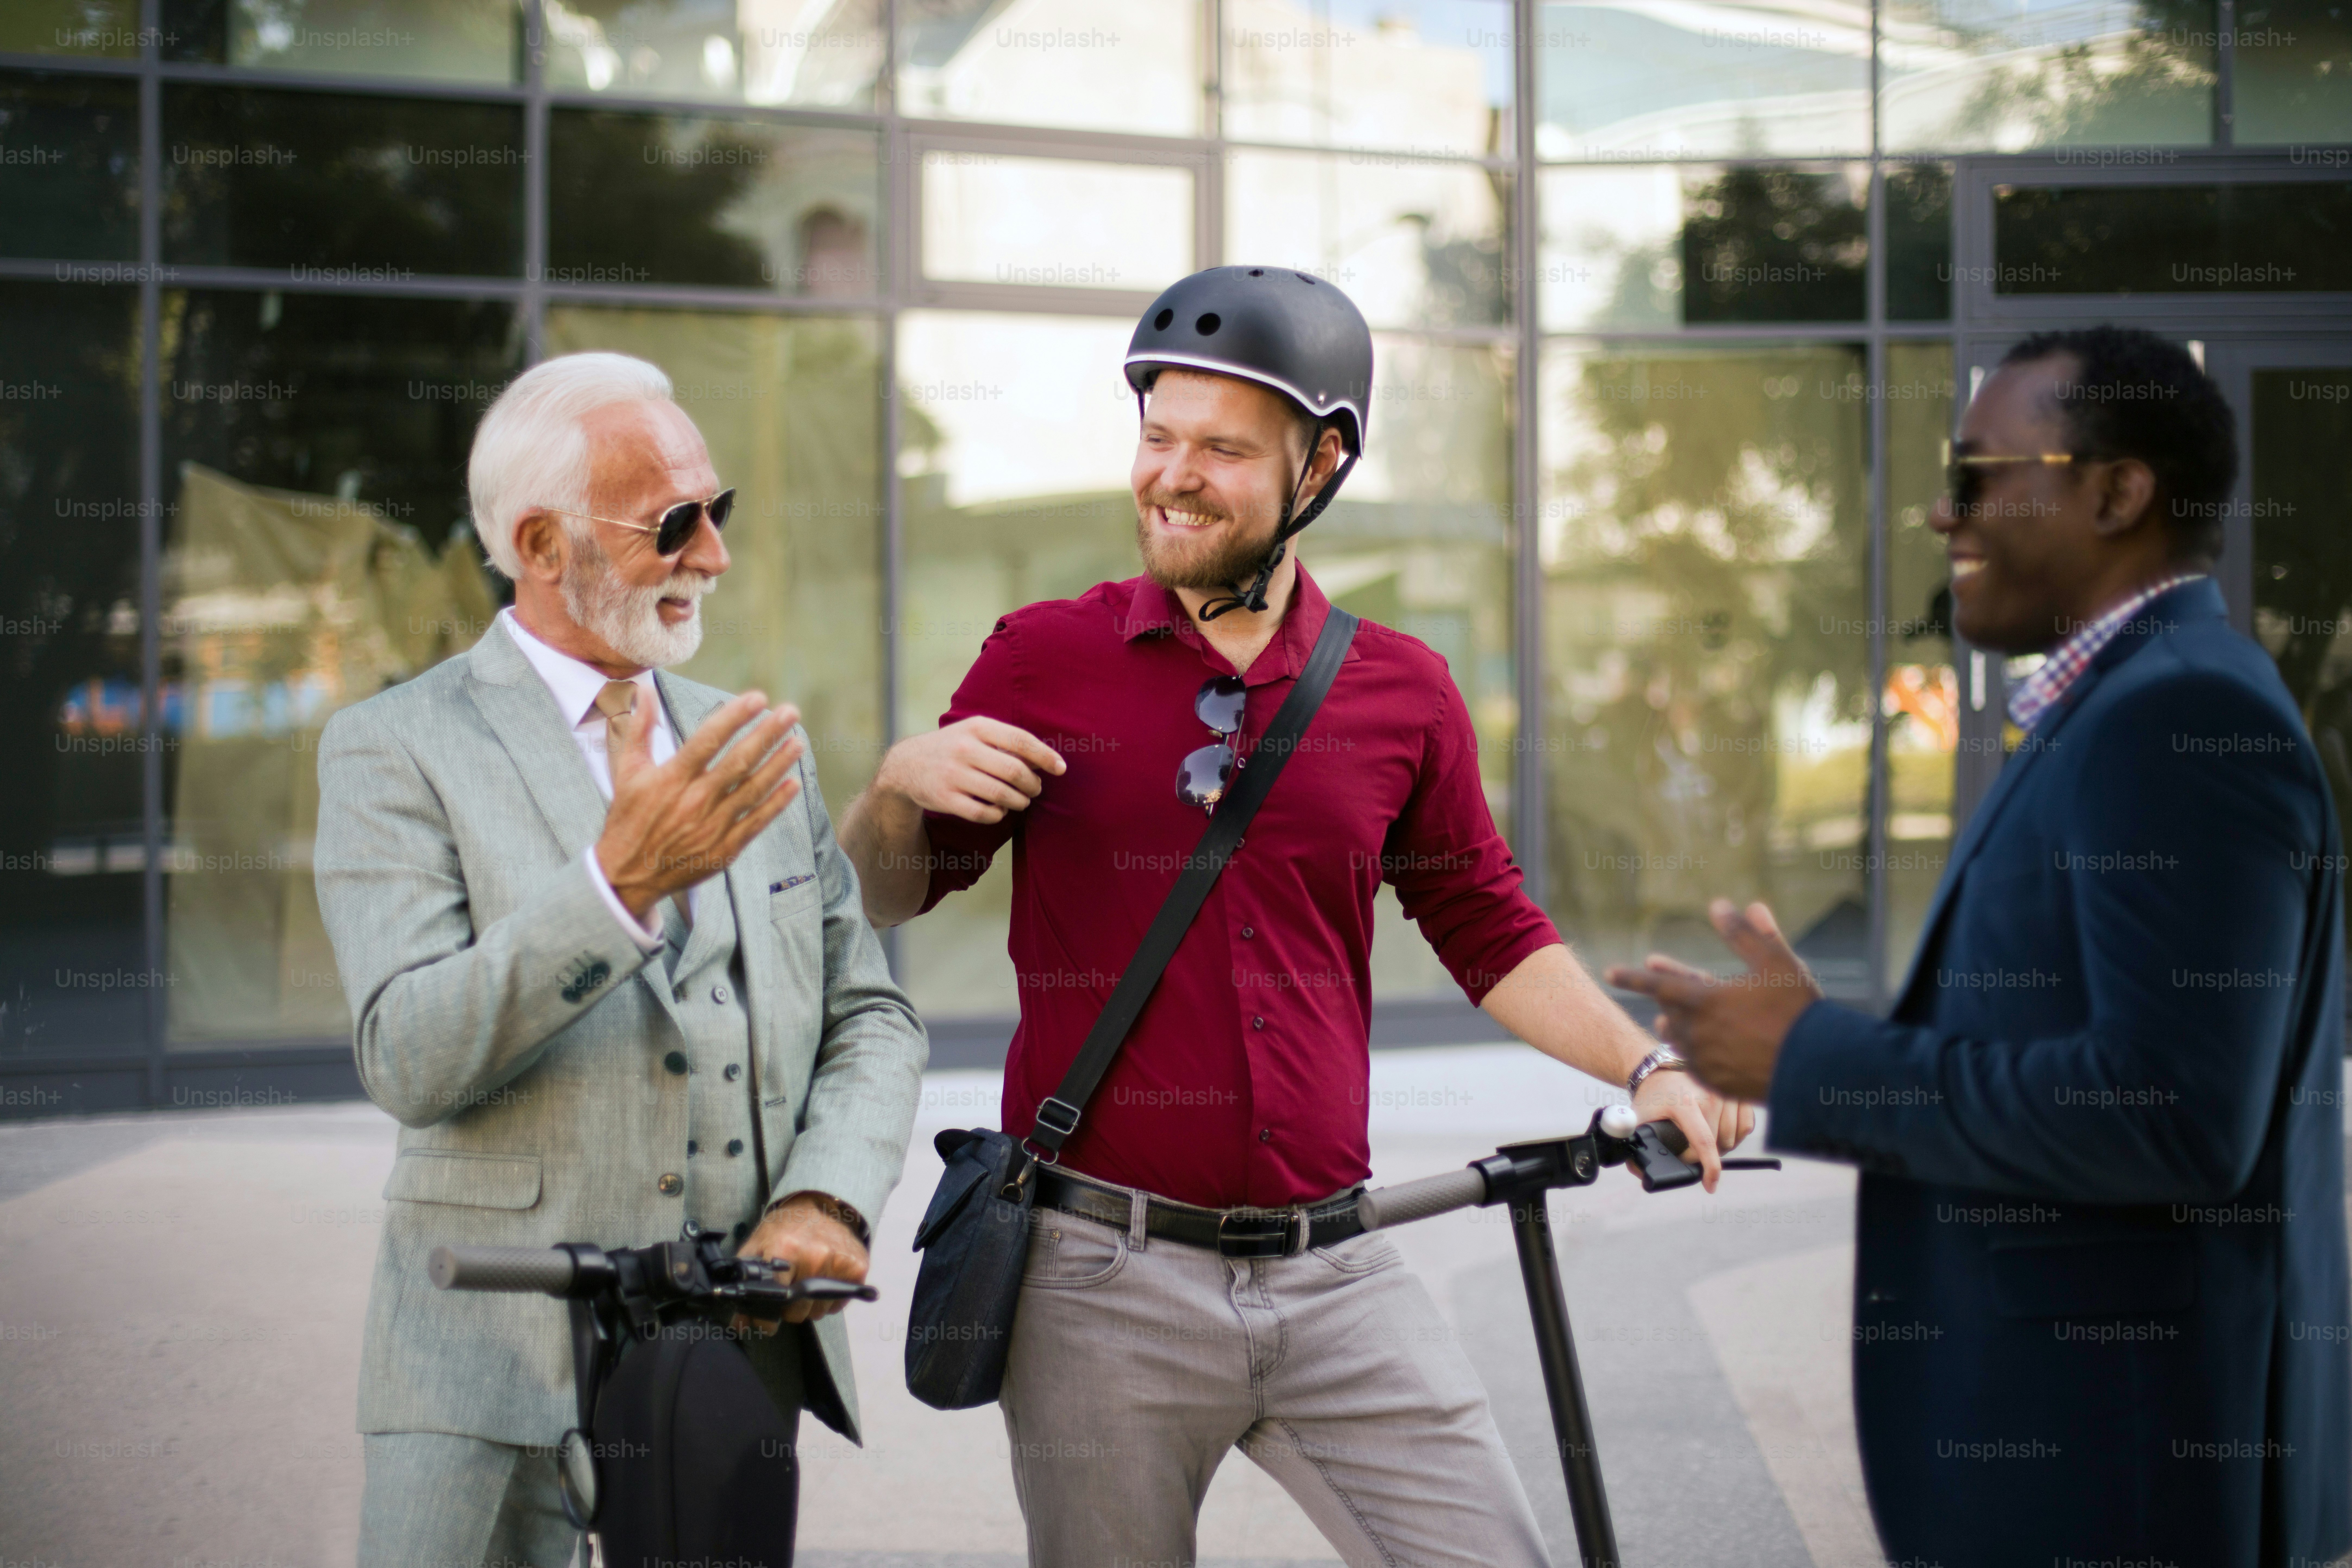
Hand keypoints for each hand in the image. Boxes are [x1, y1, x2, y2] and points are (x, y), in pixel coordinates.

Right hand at [596, 690, 803, 921]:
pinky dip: (776, 804)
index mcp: (671, 778)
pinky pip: (756, 822)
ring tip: (798, 742)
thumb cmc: (628, 818)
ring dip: (779, 765)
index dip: (735, 717)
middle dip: (767, 734)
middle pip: (738, 762)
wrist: (628, 875)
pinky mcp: (724, 849)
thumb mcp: (626, 771)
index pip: (708, 740)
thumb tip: (645, 690)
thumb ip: (639, 728)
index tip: (758, 698)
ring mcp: (712, 826)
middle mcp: (695, 801)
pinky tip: (794, 784)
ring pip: (753, 790)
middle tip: (791, 712)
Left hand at [735, 1192, 868, 1327]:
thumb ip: (744, 1283)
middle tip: (789, 1290)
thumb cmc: (787, 1226)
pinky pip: (840, 1303)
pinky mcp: (857, 1267)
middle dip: (790, 1308)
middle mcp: (815, 1256)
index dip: (767, 1315)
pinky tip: (824, 1280)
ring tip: (807, 1282)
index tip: (765, 1319)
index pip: (775, 1300)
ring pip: (820, 1311)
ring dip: (811, 1305)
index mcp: (786, 1250)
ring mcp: (838, 1262)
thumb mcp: (758, 1245)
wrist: (821, 1203)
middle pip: (798, 1312)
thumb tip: (740, 1322)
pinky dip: (831, 1299)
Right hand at [877, 716, 1064, 823]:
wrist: (906, 765)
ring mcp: (953, 775)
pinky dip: (999, 814)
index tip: (1061, 768)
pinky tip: (1000, 809)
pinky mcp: (945, 799)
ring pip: (1002, 794)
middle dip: (1033, 784)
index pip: (1021, 740)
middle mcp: (964, 749)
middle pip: (1014, 771)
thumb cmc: (953, 747)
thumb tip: (1046, 759)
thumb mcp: (975, 732)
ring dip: (1020, 801)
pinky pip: (984, 813)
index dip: (1046, 756)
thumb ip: (1007, 741)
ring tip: (1022, 800)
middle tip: (1035, 788)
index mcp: (977, 727)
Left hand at [1607, 899, 1821, 1103]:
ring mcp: (1705, 1062)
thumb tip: (1719, 905)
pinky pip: (1694, 1064)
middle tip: (1664, 983)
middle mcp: (1697, 1033)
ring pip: (1678, 1038)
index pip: (1657, 985)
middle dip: (1667, 994)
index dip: (1632, 977)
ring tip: (1669, 1018)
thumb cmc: (1797, 1010)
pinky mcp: (1716, 1084)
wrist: (1816, 1066)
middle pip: (1670, 1010)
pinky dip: (1695, 1051)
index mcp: (1704, 1001)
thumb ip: (1744, 933)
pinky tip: (1702, 1047)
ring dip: (1675, 1024)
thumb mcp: (1775, 962)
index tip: (1609, 972)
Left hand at [1631, 1062, 1755, 1193]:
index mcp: (1684, 1103)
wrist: (1662, 1072)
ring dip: (1721, 1148)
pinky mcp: (1736, 1094)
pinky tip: (1720, 1133)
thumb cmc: (1652, 1097)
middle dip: (1704, 1157)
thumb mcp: (1640, 1118)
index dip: (1709, 1168)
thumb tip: (1640, 1170)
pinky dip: (1735, 1135)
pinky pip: (1745, 1126)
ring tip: (1703, 1143)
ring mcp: (1724, 1094)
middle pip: (1718, 1144)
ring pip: (1732, 1138)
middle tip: (1690, 1153)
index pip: (1704, 1141)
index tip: (1709, 1185)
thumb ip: (1638, 1144)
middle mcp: (1708, 1096)